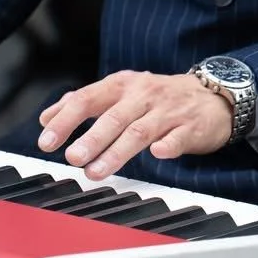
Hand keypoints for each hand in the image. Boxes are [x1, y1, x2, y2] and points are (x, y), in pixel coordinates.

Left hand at [36, 71, 232, 180]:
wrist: (211, 95)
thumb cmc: (157, 97)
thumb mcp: (120, 91)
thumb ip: (83, 102)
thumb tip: (47, 118)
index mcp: (121, 85)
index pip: (87, 99)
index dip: (65, 121)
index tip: (46, 141)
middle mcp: (142, 95)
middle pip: (113, 117)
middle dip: (90, 139)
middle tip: (71, 158)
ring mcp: (167, 111)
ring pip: (139, 132)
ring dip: (116, 152)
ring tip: (95, 172)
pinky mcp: (190, 128)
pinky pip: (177, 138)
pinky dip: (167, 145)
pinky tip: (157, 155)